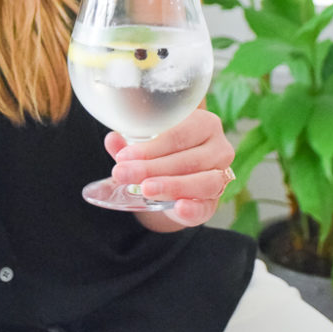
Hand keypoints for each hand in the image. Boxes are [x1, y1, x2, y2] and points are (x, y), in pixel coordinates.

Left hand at [105, 108, 235, 228]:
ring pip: (201, 182)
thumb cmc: (164, 153)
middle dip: (152, 168)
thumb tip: (111, 139)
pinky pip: (206, 207)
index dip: (150, 147)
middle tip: (123, 174)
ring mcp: (221, 176)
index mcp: (204, 124)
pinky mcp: (214, 204)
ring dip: (171, 186)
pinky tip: (178, 207)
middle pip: (187, 159)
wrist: (177, 179)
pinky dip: (193, 208)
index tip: (123, 157)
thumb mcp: (147, 146)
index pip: (178, 135)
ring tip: (145, 189)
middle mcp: (219, 148)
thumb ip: (129, 144)